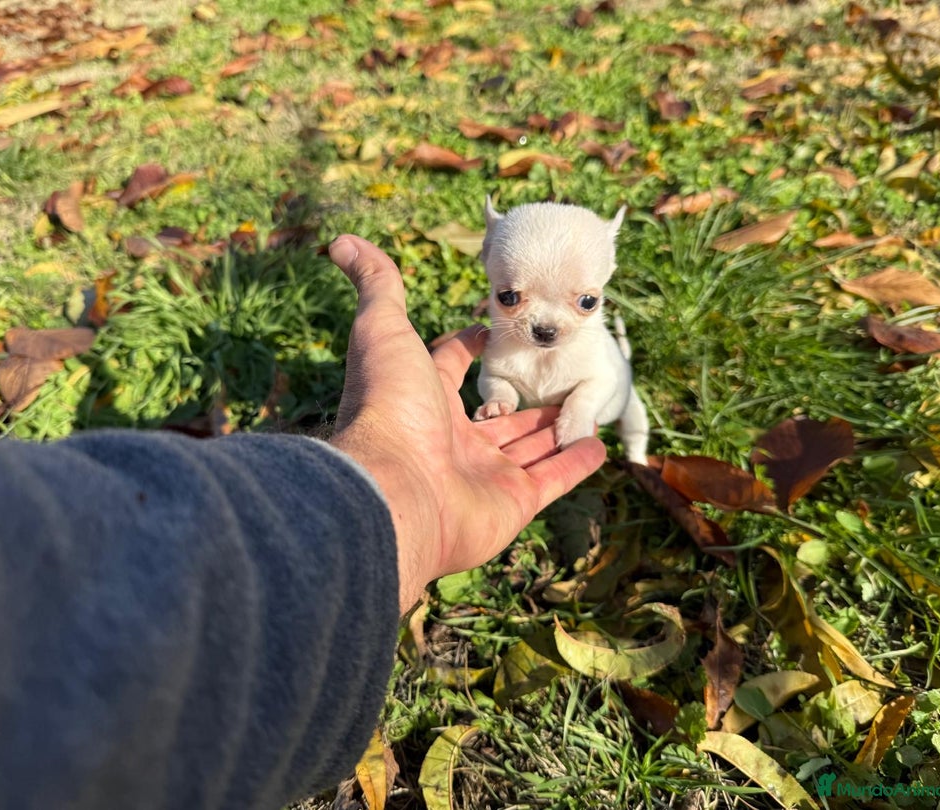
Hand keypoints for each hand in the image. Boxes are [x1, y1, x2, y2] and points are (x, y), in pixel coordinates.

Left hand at [327, 235, 606, 613]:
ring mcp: (484, 477)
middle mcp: (453, 442)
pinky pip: (553, 479)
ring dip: (556, 429)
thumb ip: (376, 285)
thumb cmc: (389, 404)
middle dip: (526, 400)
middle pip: (499, 417)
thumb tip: (341, 242)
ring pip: (529, 447)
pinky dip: (575, 463)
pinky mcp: (513, 504)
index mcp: (423, 401)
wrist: (394, 488)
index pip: (450, 371)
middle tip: (557, 377)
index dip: (471, 348)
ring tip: (585, 408)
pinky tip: (598, 446)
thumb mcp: (383, 329)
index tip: (495, 331)